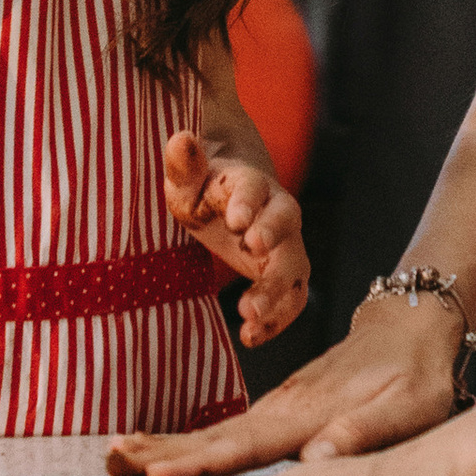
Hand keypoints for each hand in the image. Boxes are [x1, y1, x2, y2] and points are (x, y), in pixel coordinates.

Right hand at [106, 290, 463, 475]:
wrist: (410, 330)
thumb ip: (363, 431)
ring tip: (113, 460)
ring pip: (208, 435)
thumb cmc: (415, 376)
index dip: (200, 463)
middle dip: (158, 454)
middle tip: (109, 464)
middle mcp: (280, 411)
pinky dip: (182, 447)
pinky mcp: (275, 417)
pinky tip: (155, 461)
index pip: (244, 445)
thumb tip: (320, 456)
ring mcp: (273, 411)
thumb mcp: (407, 407)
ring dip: (159, 449)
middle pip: (210, 438)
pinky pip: (220, 437)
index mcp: (307, 415)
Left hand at [162, 129, 308, 348]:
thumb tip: (181, 138)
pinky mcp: (284, 274)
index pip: (253, 186)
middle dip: (273, 238)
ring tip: (249, 314)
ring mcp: (285, 244)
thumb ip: (183, 163)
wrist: (229, 201)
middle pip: (286, 221)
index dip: (248, 202)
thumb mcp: (184, 177)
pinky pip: (293, 297)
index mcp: (248, 182)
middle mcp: (275, 211)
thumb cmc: (201, 187)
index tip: (236, 220)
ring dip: (276, 290)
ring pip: (294, 265)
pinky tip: (250, 337)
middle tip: (252, 252)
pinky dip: (278, 319)